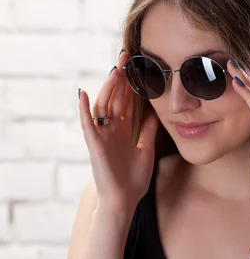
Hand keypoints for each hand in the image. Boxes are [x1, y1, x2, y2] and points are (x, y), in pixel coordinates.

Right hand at [78, 51, 159, 213]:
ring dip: (107, 88)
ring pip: (102, 107)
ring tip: (115, 70)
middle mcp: (111, 130)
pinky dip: (84, 110)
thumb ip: (148, 131)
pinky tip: (84, 94)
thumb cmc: (133, 179)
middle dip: (120, 79)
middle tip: (125, 58)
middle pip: (114, 99)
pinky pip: (88, 126)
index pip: (126, 102)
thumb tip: (157, 113)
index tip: (137, 66)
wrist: (124, 200)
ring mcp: (102, 137)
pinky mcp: (95, 146)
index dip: (131, 84)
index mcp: (123, 131)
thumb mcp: (146, 149)